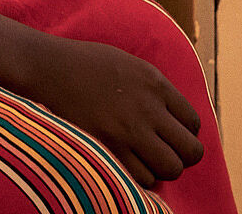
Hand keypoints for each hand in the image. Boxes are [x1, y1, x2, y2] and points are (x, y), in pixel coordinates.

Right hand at [20, 37, 205, 189]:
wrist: (47, 67)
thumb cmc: (85, 64)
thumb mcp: (129, 64)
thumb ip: (155, 89)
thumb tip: (173, 116)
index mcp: (155, 83)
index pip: (193, 123)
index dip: (184, 133)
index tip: (168, 134)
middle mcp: (149, 108)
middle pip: (191, 151)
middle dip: (181, 156)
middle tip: (163, 152)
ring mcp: (129, 129)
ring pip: (171, 168)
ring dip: (161, 168)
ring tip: (145, 159)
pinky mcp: (109, 146)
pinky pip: (143, 177)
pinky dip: (139, 176)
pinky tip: (126, 163)